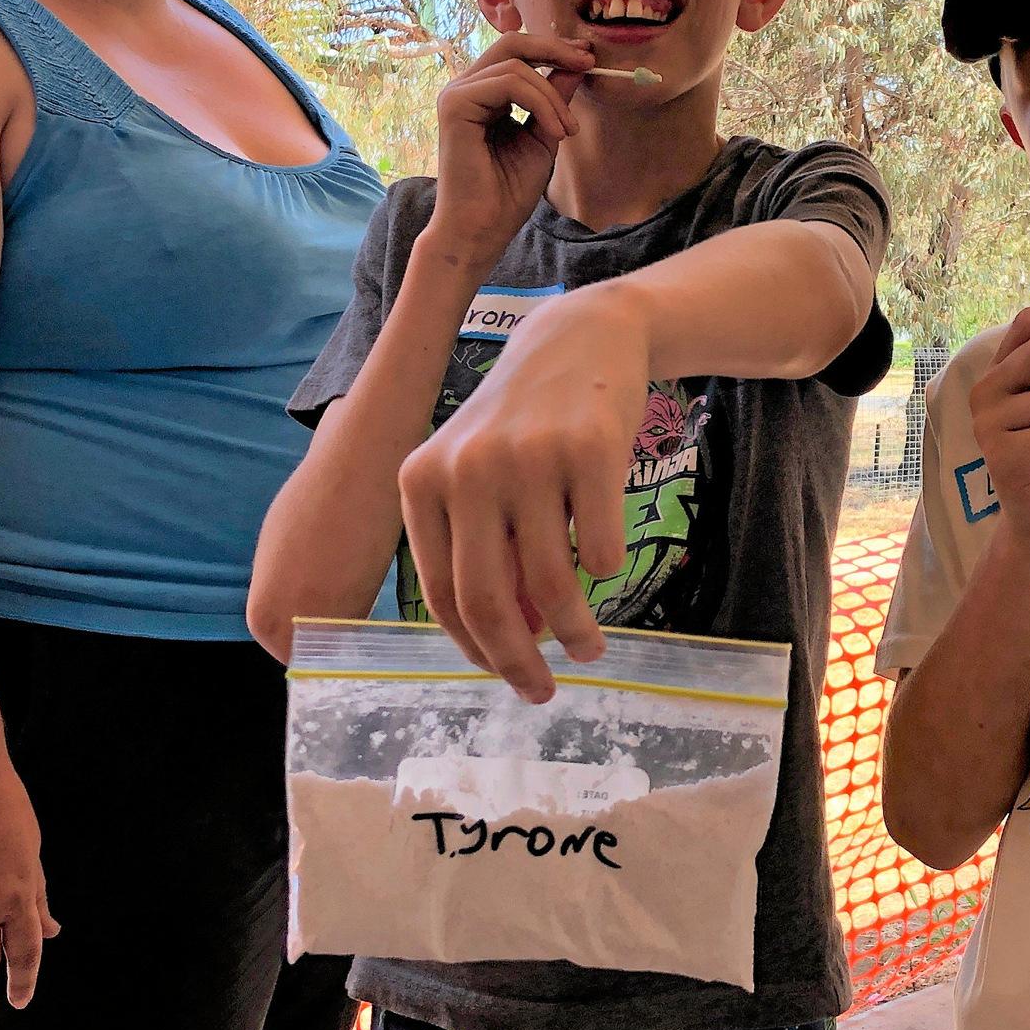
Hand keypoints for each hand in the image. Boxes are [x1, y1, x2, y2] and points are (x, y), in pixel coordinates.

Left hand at [399, 288, 647, 700]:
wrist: (581, 338)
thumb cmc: (526, 425)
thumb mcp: (480, 478)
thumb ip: (481, 552)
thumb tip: (512, 641)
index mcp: (421, 480)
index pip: (443, 593)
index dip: (477, 650)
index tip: (507, 680)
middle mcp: (465, 467)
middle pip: (488, 598)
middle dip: (519, 661)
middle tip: (544, 691)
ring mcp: (527, 456)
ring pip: (551, 581)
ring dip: (576, 632)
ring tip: (592, 647)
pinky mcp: (589, 448)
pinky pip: (600, 548)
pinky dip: (607, 571)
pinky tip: (608, 561)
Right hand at [428, 31, 592, 265]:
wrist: (484, 228)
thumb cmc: (509, 191)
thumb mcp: (544, 135)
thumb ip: (555, 99)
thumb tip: (577, 64)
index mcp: (484, 93)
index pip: (517, 53)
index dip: (554, 49)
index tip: (588, 58)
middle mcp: (466, 88)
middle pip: (511, 43)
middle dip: (555, 49)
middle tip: (588, 63)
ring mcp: (457, 94)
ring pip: (516, 65)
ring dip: (553, 97)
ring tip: (567, 131)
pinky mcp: (455, 105)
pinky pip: (509, 83)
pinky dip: (541, 103)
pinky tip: (554, 132)